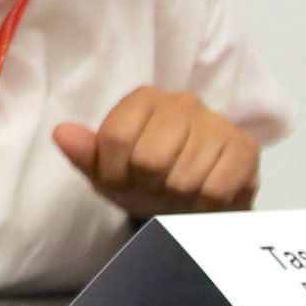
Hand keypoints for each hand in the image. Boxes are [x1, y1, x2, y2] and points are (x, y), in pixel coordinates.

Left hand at [54, 88, 259, 217]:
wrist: (196, 201)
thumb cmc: (146, 180)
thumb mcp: (106, 171)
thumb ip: (84, 153)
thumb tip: (61, 133)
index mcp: (142, 99)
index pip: (114, 138)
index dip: (113, 173)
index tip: (121, 181)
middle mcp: (181, 101)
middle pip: (149, 160)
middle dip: (148, 188)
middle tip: (155, 189)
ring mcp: (216, 122)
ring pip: (183, 178)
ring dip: (177, 200)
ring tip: (179, 193)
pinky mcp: (245, 147)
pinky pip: (216, 189)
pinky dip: (204, 206)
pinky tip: (203, 197)